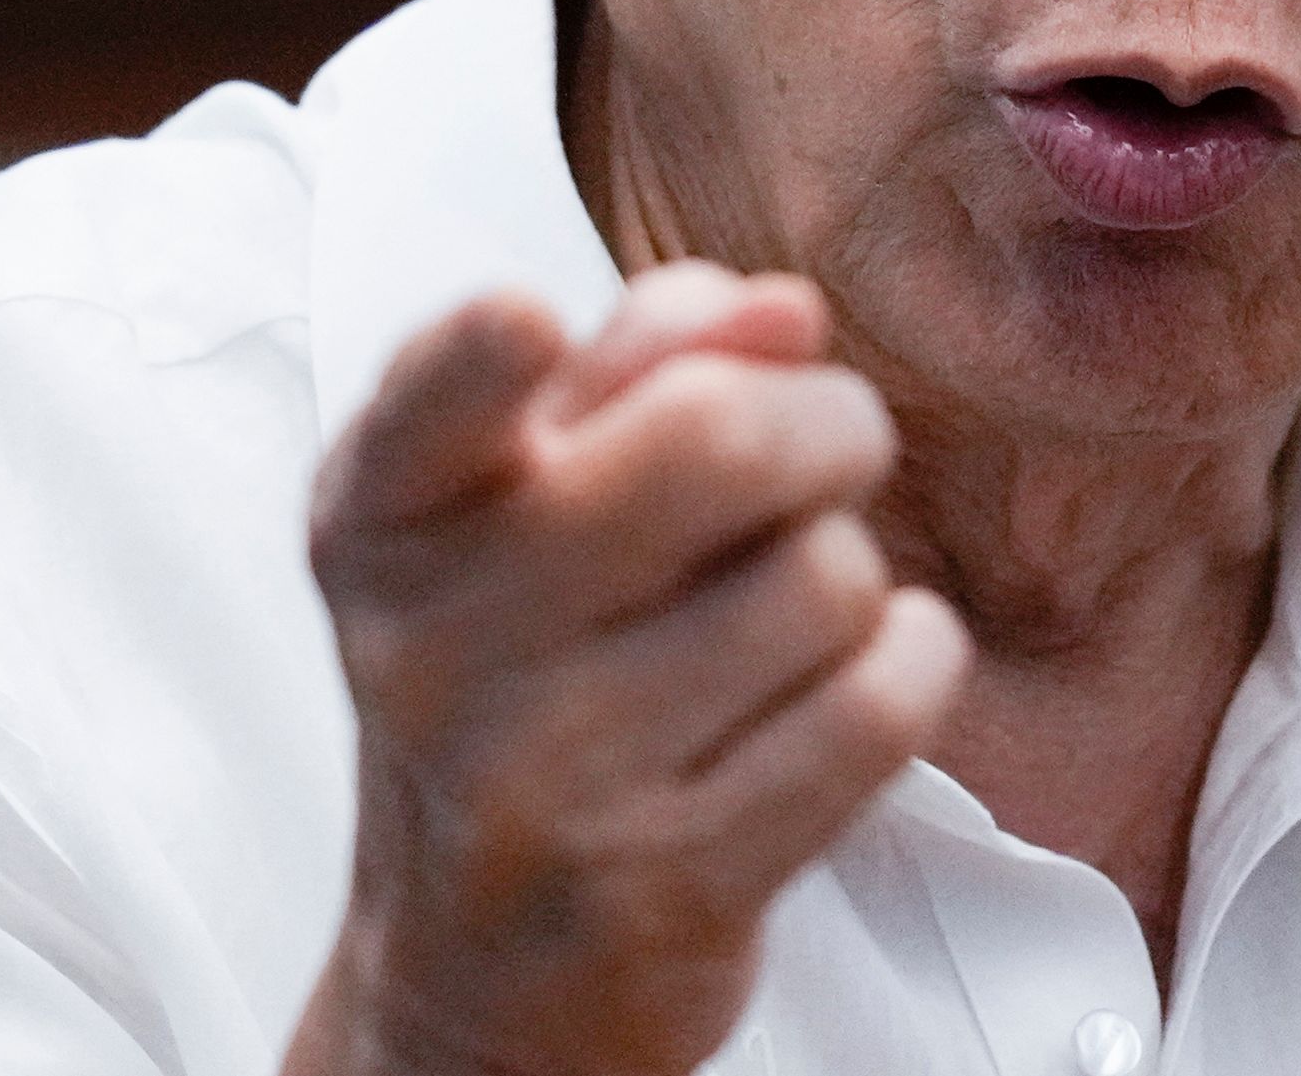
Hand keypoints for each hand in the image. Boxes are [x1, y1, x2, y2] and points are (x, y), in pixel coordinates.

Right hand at [284, 265, 968, 1075]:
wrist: (475, 987)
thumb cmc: (523, 691)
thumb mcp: (524, 506)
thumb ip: (641, 366)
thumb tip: (786, 312)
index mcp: (389, 524)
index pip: (426, 408)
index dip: (482, 354)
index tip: (528, 323)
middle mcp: (440, 650)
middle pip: (713, 439)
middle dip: (825, 423)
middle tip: (828, 450)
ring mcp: (549, 779)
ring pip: (824, 575)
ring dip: (850, 575)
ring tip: (790, 617)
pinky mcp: (667, 886)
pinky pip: (877, 706)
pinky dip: (911, 664)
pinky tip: (855, 677)